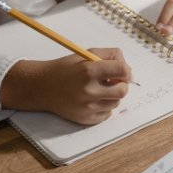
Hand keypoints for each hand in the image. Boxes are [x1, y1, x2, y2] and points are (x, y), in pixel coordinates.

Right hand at [0, 48, 132, 124]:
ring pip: (116, 103)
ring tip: (100, 90)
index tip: (123, 72)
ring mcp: (87, 107)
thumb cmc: (66, 69)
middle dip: (122, 85)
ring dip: (112, 96)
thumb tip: (129, 70)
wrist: (43, 87)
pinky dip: (105, 107)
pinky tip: (94, 100)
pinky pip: (107, 114)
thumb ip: (111, 55)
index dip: (126, 71)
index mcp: (89, 70)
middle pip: (123, 90)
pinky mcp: (85, 119)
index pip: (122, 70)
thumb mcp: (87, 54)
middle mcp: (88, 90)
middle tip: (114, 82)